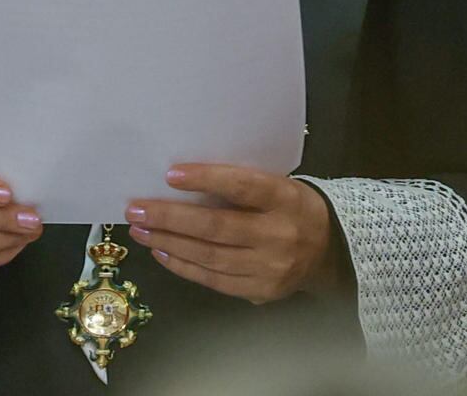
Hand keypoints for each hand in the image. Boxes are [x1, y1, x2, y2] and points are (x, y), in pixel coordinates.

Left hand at [124, 164, 331, 304]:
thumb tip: (183, 181)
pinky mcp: (260, 291)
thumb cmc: (293, 208)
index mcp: (285, 199)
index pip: (242, 186)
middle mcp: (278, 235)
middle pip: (216, 227)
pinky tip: (162, 252)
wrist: (330, 251)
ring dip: (168, 243)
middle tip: (135, 209)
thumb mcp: (280, 186)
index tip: (170, 174)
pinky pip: (213, 280)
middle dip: (170, 218)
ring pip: (209, 256)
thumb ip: (242, 187)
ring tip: (140, 230)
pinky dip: (183, 266)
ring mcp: (269, 268)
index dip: (206, 180)